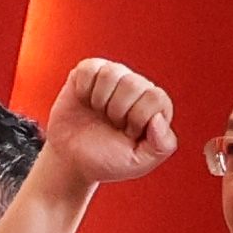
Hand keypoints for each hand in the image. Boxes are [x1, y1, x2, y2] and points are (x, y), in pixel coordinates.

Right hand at [41, 58, 180, 189]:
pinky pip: (89, 69)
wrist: (70, 160)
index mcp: (154, 106)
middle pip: (133, 84)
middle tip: (111, 125)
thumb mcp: (140, 163)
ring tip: (98, 113)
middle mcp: (136, 86)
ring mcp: (113, 76)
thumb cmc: (106, 160)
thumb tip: (158, 118)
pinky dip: (83, 90)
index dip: (138, 118)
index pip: (156, 97)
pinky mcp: (89, 71)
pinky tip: (85, 102)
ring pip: (111, 73)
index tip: (128, 133)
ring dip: (100, 100)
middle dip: (117, 111)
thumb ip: (162, 146)